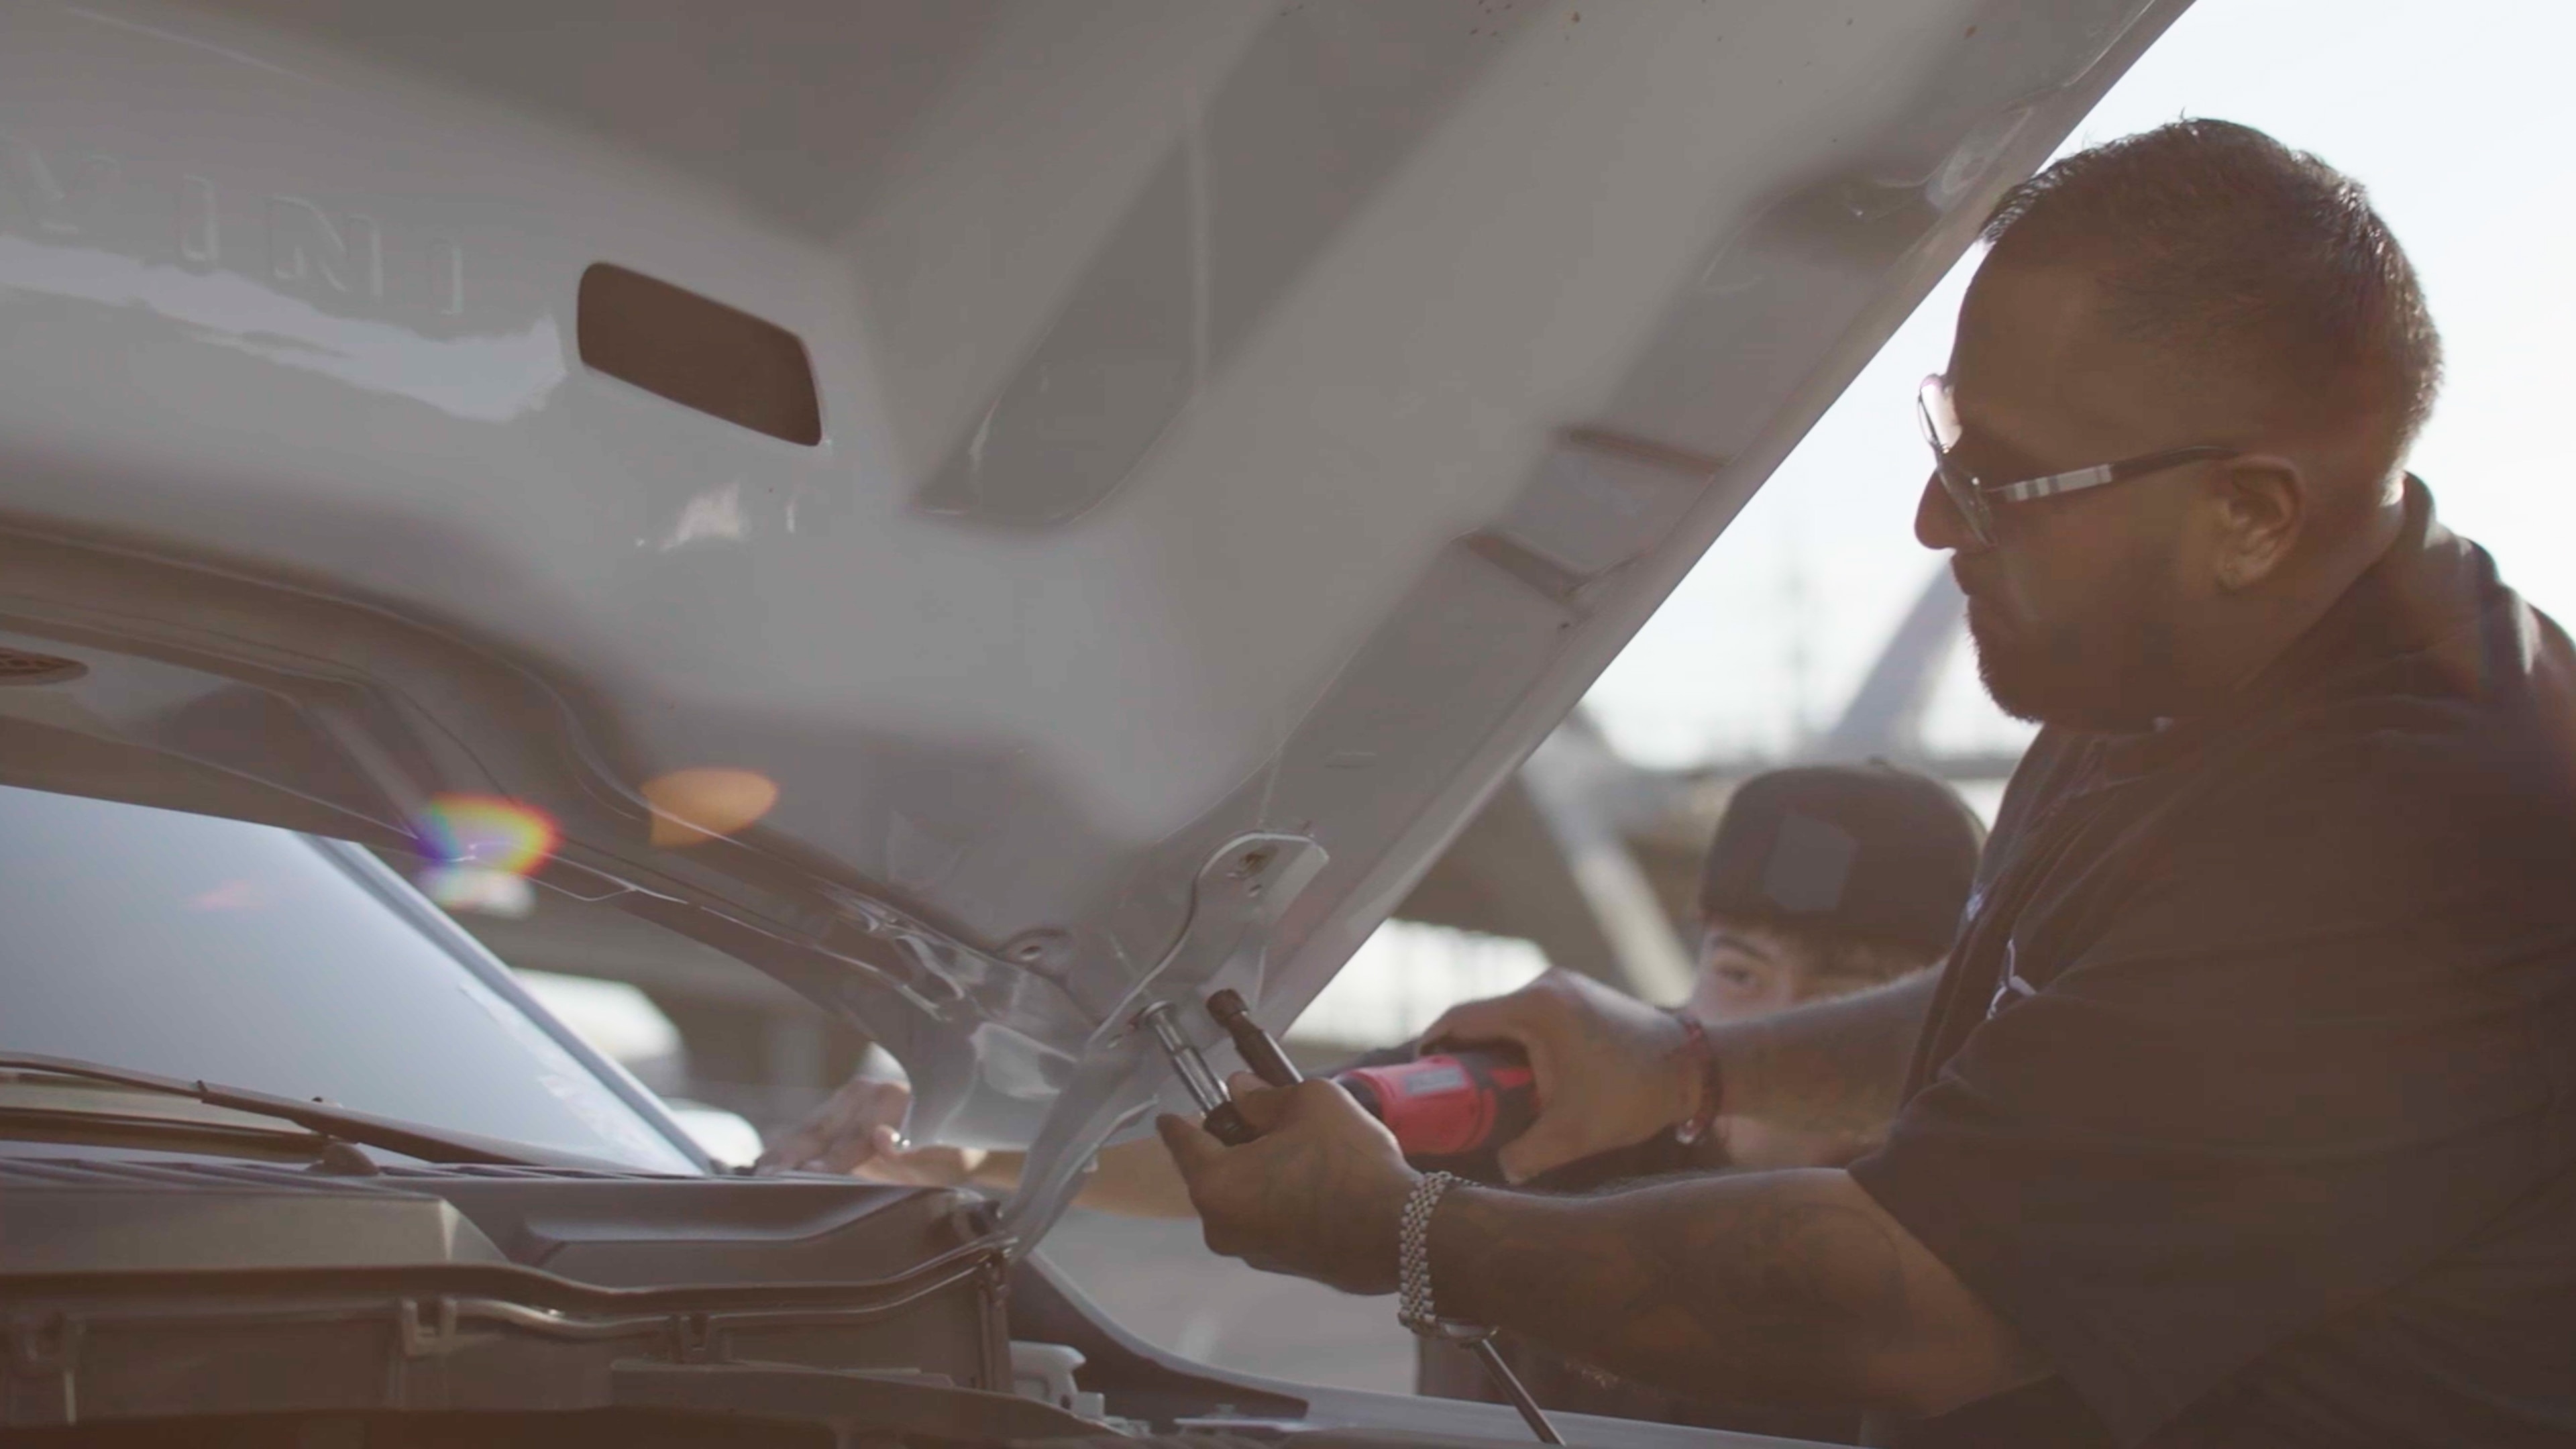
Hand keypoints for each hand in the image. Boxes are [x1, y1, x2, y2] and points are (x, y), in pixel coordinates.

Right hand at [754, 1074, 985, 1185]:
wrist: (959, 1141)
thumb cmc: (951, 1154)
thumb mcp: (943, 1157)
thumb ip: (911, 1151)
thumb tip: (880, 1138)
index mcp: (893, 1099)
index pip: (855, 1136)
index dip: (831, 1159)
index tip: (807, 1175)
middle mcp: (866, 1092)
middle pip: (823, 1129)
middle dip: (792, 1155)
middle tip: (765, 1178)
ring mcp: (848, 1099)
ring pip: (809, 1128)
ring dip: (782, 1152)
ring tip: (758, 1174)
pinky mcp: (837, 1111)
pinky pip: (809, 1130)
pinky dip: (787, 1148)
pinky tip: (767, 1164)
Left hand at [1157, 1073, 1418, 1294]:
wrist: (1398, 1234)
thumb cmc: (1347, 1163)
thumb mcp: (1309, 1103)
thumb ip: (1264, 1096)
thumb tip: (1240, 1092)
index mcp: (1216, 1184)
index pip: (1183, 1144)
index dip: (1177, 1124)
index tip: (1167, 1118)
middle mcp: (1222, 1227)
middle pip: (1215, 1173)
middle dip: (1235, 1146)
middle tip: (1270, 1122)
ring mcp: (1252, 1252)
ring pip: (1244, 1198)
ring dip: (1261, 1174)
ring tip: (1304, 1152)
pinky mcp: (1282, 1266)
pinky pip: (1269, 1220)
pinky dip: (1280, 1200)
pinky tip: (1318, 1184)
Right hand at [1424, 970, 1696, 1182]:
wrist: (1694, 1068)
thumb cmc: (1633, 1096)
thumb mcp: (1573, 1134)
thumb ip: (1527, 1156)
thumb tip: (1501, 1169)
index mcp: (1535, 1009)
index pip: (1460, 1018)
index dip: (1431, 1044)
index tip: (1417, 1073)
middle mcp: (1545, 985)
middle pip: (1481, 1016)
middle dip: (1461, 1053)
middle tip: (1448, 1092)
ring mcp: (1565, 985)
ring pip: (1507, 1015)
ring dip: (1493, 1048)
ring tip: (1486, 1091)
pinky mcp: (1580, 994)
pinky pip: (1532, 1015)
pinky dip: (1519, 1041)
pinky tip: (1524, 1077)